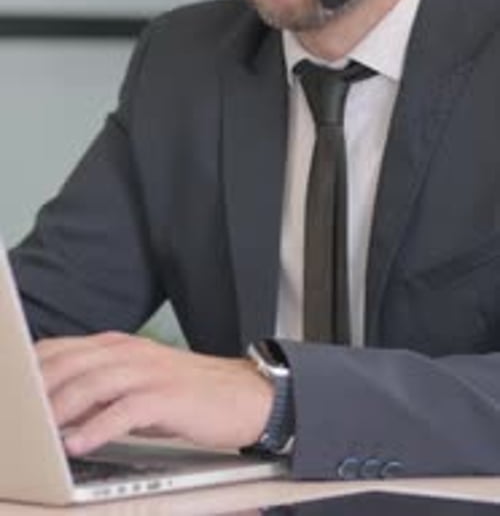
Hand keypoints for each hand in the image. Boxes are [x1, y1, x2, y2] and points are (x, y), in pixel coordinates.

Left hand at [35, 332, 272, 455]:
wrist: (244, 393)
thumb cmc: (187, 394)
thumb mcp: (136, 386)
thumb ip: (98, 391)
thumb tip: (55, 409)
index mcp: (117, 346)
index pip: (60, 350)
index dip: (29, 370)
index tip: (10, 394)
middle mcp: (129, 352)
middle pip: (70, 364)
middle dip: (35, 392)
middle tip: (15, 418)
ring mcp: (149, 371)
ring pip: (92, 384)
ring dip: (60, 410)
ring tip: (37, 434)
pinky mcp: (167, 396)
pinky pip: (125, 410)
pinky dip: (97, 428)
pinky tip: (78, 445)